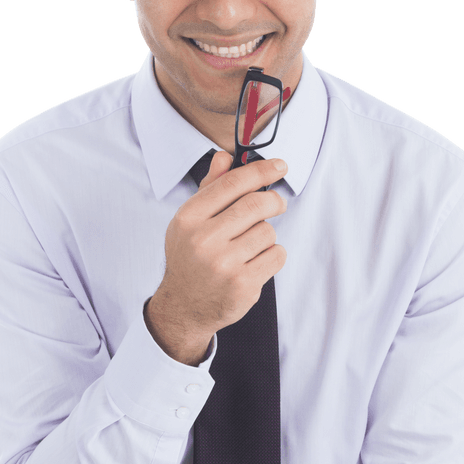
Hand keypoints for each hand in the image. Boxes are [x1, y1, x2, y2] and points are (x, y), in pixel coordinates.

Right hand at [144, 151, 287, 364]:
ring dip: (267, 235)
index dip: (262, 170)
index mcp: (189, 218)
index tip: (280, 166)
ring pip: (268, 232)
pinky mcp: (242, 285)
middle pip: (257, 204)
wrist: (183, 306)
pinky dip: (272, 256)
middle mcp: (204, 240)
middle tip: (277, 204)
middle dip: (274, 201)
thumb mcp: (190, 221)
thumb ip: (209, 188)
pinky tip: (256, 262)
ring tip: (252, 245)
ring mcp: (223, 264)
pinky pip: (276, 256)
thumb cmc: (190, 258)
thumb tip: (224, 157)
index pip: (233, 183)